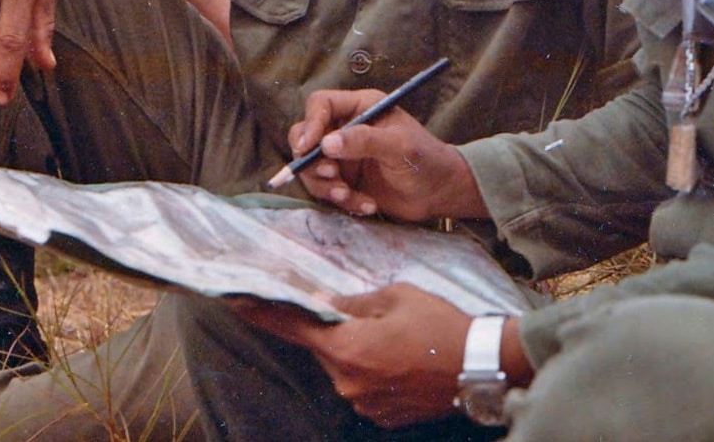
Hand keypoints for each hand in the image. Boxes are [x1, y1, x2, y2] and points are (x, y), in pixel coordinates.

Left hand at [232, 284, 469, 428]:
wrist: (479, 367)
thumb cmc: (440, 324)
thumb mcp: (396, 296)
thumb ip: (354, 302)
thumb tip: (326, 305)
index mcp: (346, 348)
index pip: (292, 327)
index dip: (261, 312)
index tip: (234, 300)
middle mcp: (346, 382)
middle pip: (324, 350)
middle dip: (337, 332)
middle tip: (373, 317)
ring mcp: (363, 404)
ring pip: (346, 369)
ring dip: (361, 352)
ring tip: (400, 339)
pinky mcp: (382, 417)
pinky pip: (365, 388)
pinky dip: (376, 372)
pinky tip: (405, 360)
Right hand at [285, 88, 484, 220]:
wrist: (438, 193)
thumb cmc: (425, 160)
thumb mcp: (399, 146)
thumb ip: (365, 141)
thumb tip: (326, 143)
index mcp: (360, 107)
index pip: (321, 104)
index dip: (310, 123)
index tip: (309, 147)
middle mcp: (346, 128)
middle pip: (304, 135)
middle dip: (311, 159)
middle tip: (331, 175)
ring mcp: (343, 156)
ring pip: (311, 167)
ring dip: (326, 186)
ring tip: (350, 196)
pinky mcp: (344, 180)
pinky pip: (326, 190)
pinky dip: (342, 200)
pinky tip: (367, 205)